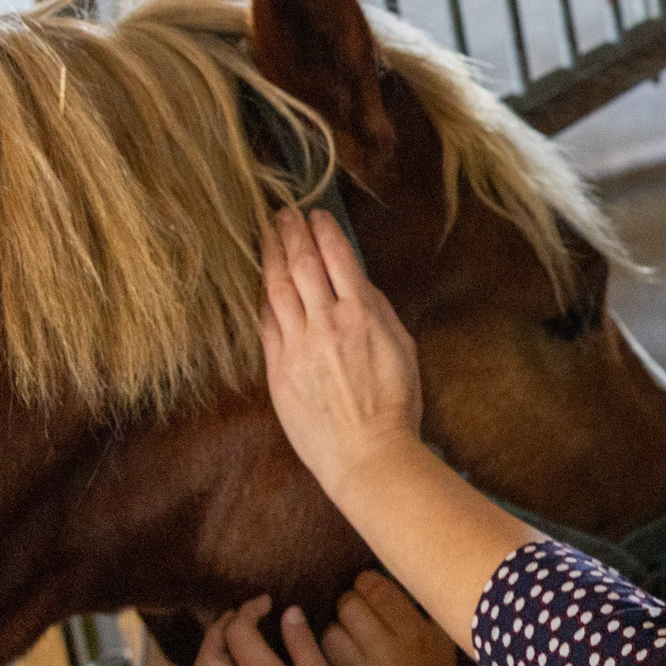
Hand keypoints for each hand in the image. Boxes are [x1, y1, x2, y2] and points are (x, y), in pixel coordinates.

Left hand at [261, 208, 425, 508]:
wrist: (366, 453)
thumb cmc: (395, 406)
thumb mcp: (403, 348)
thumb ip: (379, 311)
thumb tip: (358, 286)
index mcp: (362, 313)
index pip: (338, 257)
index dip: (324, 230)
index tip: (317, 213)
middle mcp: (326, 322)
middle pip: (302, 264)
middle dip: (292, 233)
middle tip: (283, 211)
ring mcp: (297, 344)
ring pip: (277, 287)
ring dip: (271, 255)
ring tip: (267, 233)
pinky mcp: (278, 367)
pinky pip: (266, 322)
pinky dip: (264, 297)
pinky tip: (262, 283)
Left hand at [321, 571, 462, 665]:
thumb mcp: (442, 643)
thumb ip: (423, 607)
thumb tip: (402, 572)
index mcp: (413, 635)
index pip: (376, 588)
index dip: (366, 584)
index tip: (368, 591)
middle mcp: (385, 652)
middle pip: (348, 605)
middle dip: (349, 604)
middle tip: (356, 614)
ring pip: (329, 632)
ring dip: (335, 630)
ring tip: (347, 638)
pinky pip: (319, 661)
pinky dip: (324, 657)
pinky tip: (336, 661)